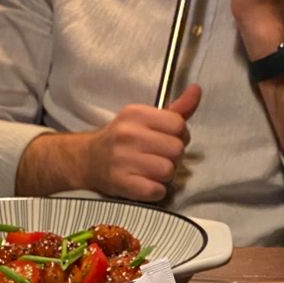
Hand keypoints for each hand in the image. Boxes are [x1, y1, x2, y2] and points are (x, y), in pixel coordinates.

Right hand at [81, 84, 201, 201]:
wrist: (87, 160)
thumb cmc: (120, 140)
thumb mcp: (143, 119)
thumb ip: (174, 109)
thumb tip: (196, 91)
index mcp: (135, 114)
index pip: (178, 124)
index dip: (180, 135)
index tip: (169, 140)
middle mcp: (128, 134)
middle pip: (176, 149)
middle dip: (173, 157)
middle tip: (159, 157)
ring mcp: (123, 159)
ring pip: (168, 170)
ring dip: (164, 175)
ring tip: (151, 171)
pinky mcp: (121, 182)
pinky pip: (156, 190)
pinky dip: (155, 191)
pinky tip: (145, 183)